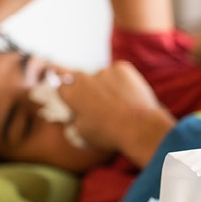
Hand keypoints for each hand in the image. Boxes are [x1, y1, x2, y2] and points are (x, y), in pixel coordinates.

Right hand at [58, 61, 175, 167]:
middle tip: (97, 102)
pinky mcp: (122, 68)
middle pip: (79, 78)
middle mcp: (84, 78)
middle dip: (85, 88)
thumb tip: (75, 115)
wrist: (138, 127)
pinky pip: (118, 73)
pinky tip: (128, 97)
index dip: (68, 95)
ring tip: (118, 104)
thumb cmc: (109, 133)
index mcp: (71, 93)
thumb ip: (74, 119)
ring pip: (101, 76)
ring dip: (105, 86)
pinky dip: (122, 82)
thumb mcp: (82, 133)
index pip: (62, 87)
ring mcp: (104, 71)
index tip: (75, 100)